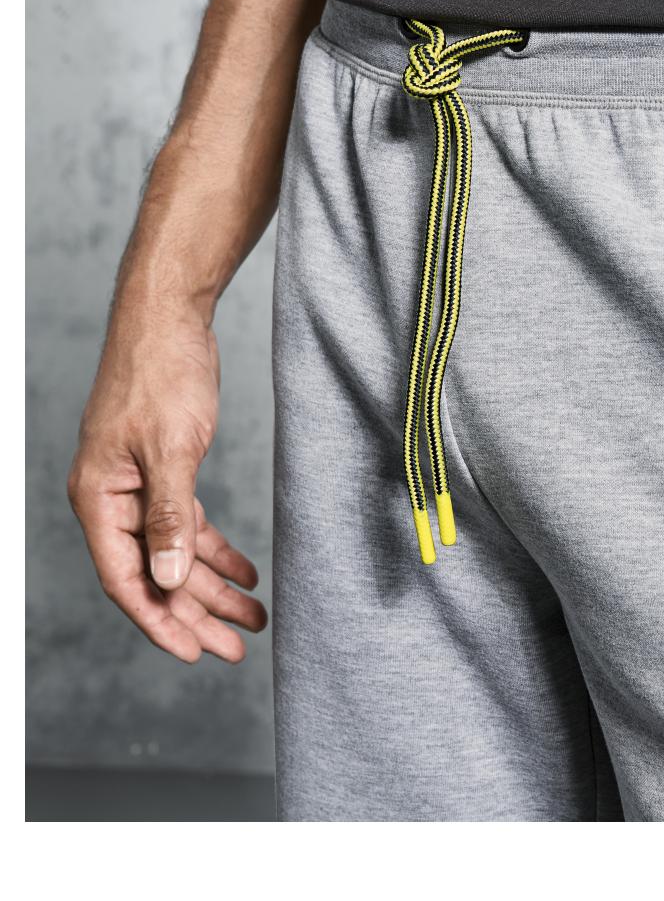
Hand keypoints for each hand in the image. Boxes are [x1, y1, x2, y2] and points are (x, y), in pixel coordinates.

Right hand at [67, 307, 266, 662]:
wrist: (170, 319)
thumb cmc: (162, 373)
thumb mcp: (171, 448)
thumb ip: (170, 516)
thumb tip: (165, 578)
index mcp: (100, 499)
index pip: (127, 579)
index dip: (160, 620)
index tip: (195, 653)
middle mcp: (114, 499)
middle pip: (155, 574)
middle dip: (196, 613)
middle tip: (238, 646)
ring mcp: (138, 486)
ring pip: (175, 552)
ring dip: (213, 586)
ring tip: (254, 617)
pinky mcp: (165, 470)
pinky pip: (189, 524)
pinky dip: (216, 549)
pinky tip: (246, 572)